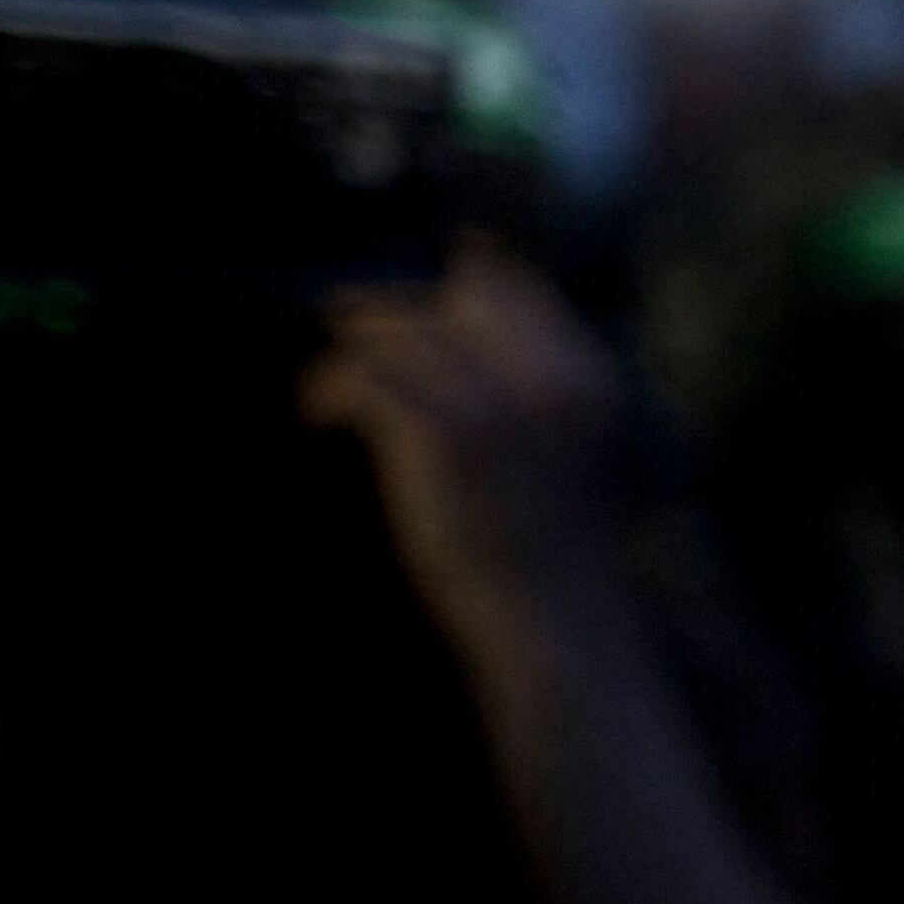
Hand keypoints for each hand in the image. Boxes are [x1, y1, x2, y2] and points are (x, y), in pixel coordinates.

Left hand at [303, 235, 631, 667]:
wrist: (557, 620)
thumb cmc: (553, 550)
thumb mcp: (560, 449)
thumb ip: (528, 388)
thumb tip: (452, 323)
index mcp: (583, 373)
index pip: (505, 283)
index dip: (447, 290)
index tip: (410, 316)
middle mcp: (545, 373)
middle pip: (442, 296)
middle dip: (390, 318)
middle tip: (354, 346)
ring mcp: (495, 399)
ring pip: (393, 328)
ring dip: (351, 355)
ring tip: (327, 397)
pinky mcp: (441, 431)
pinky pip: (362, 372)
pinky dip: (329, 389)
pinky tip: (320, 418)